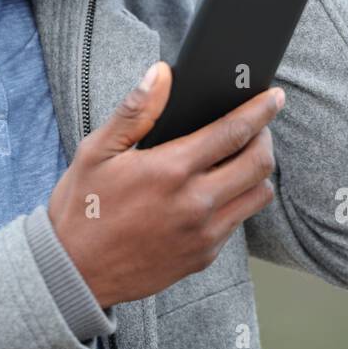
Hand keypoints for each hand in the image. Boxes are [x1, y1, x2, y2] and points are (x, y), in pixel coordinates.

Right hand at [47, 60, 283, 308]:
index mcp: (170, 170)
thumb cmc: (81, 208)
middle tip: (257, 127)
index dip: (261, 110)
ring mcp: (203, 234)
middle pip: (259, 163)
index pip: (234, 132)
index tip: (274, 97)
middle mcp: (195, 204)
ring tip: (239, 159)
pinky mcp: (202, 257)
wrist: (73, 274)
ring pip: (257, 196)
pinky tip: (214, 192)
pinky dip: (236, 201)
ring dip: (256, 173)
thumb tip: (162, 74)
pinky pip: (237, 223)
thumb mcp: (97, 151)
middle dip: (265, 137)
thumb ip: (135, 111)